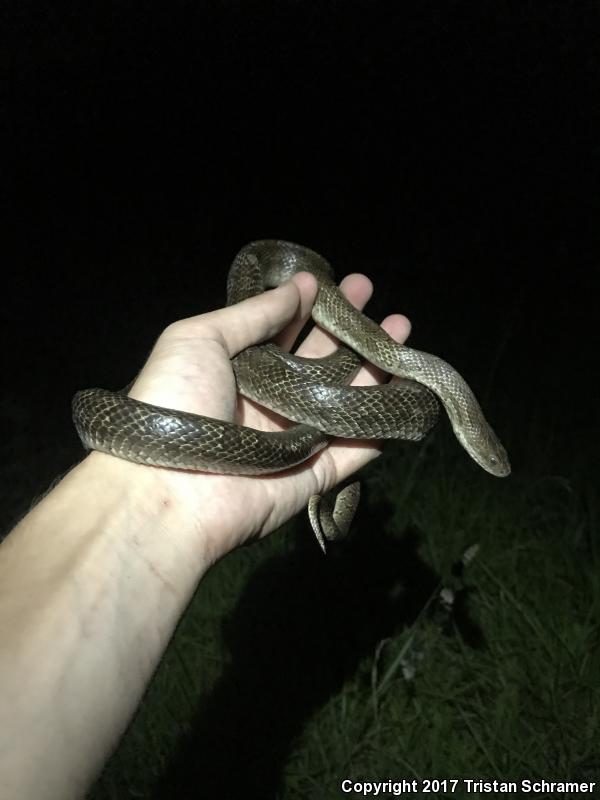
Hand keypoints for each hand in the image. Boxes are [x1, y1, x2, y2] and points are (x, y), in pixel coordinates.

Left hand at [124, 270, 411, 558]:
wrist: (168, 491)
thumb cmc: (175, 403)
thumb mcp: (198, 339)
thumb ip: (253, 313)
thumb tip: (299, 285)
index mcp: (239, 370)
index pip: (285, 332)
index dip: (313, 307)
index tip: (339, 282)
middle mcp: (270, 401)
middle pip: (322, 361)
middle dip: (350, 329)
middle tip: (376, 296)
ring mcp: (296, 438)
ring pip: (347, 398)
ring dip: (376, 365)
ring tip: (403, 328)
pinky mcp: (316, 473)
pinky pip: (359, 447)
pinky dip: (384, 422)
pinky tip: (410, 388)